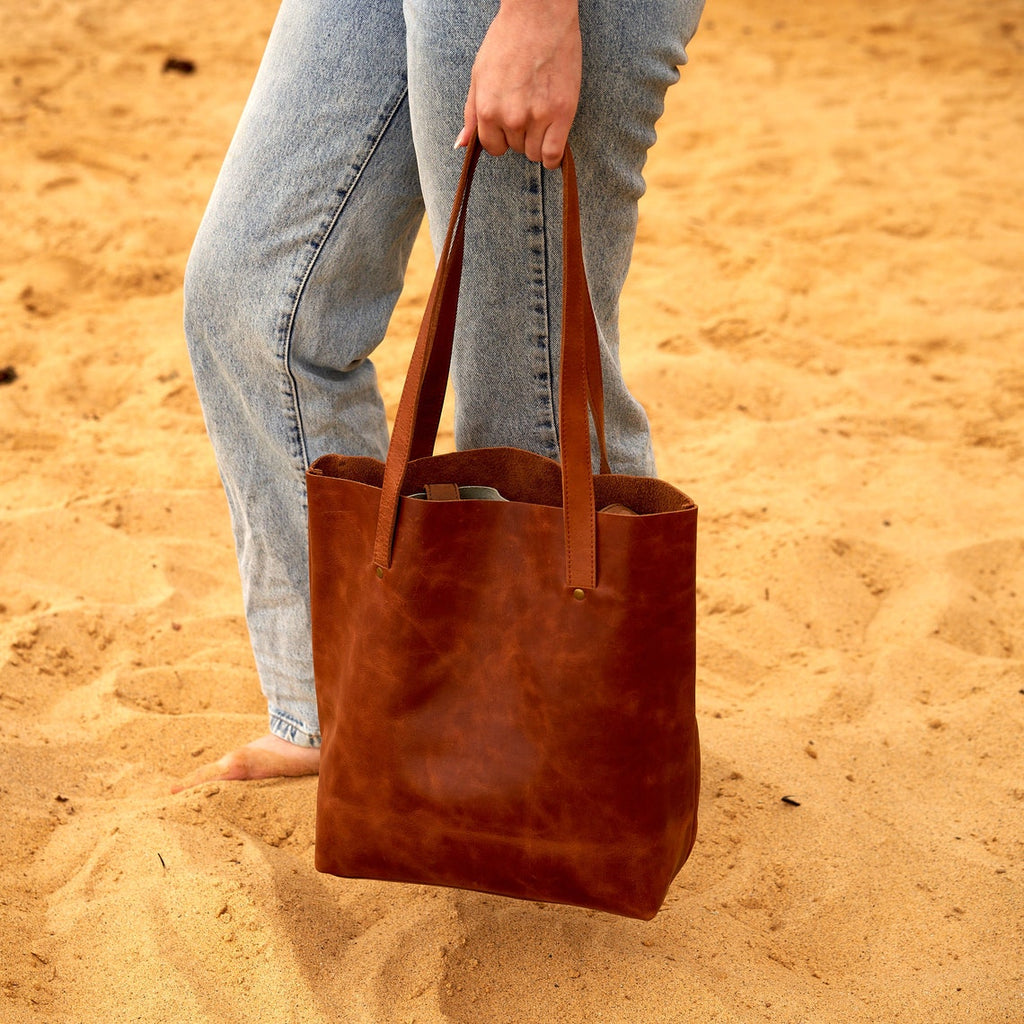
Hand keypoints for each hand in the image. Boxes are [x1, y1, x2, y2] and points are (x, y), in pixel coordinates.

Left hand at [455, 0, 581, 169]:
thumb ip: (471, 114)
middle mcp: (511, 117)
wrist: (539, 15)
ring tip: (541, 115)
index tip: (509, 124)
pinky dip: (552, 155)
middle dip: (520, 134)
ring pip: (534, 154)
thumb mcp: (479, 75)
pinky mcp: (562, 113)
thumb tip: (462, 145)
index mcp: (487, 109)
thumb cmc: (507, 40)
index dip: (501, 137)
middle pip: (516, 149)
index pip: (493, 147)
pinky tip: (552, 139)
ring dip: (537, 141)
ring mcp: (538, 117)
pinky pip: (553, 154)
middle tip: (528, 107)